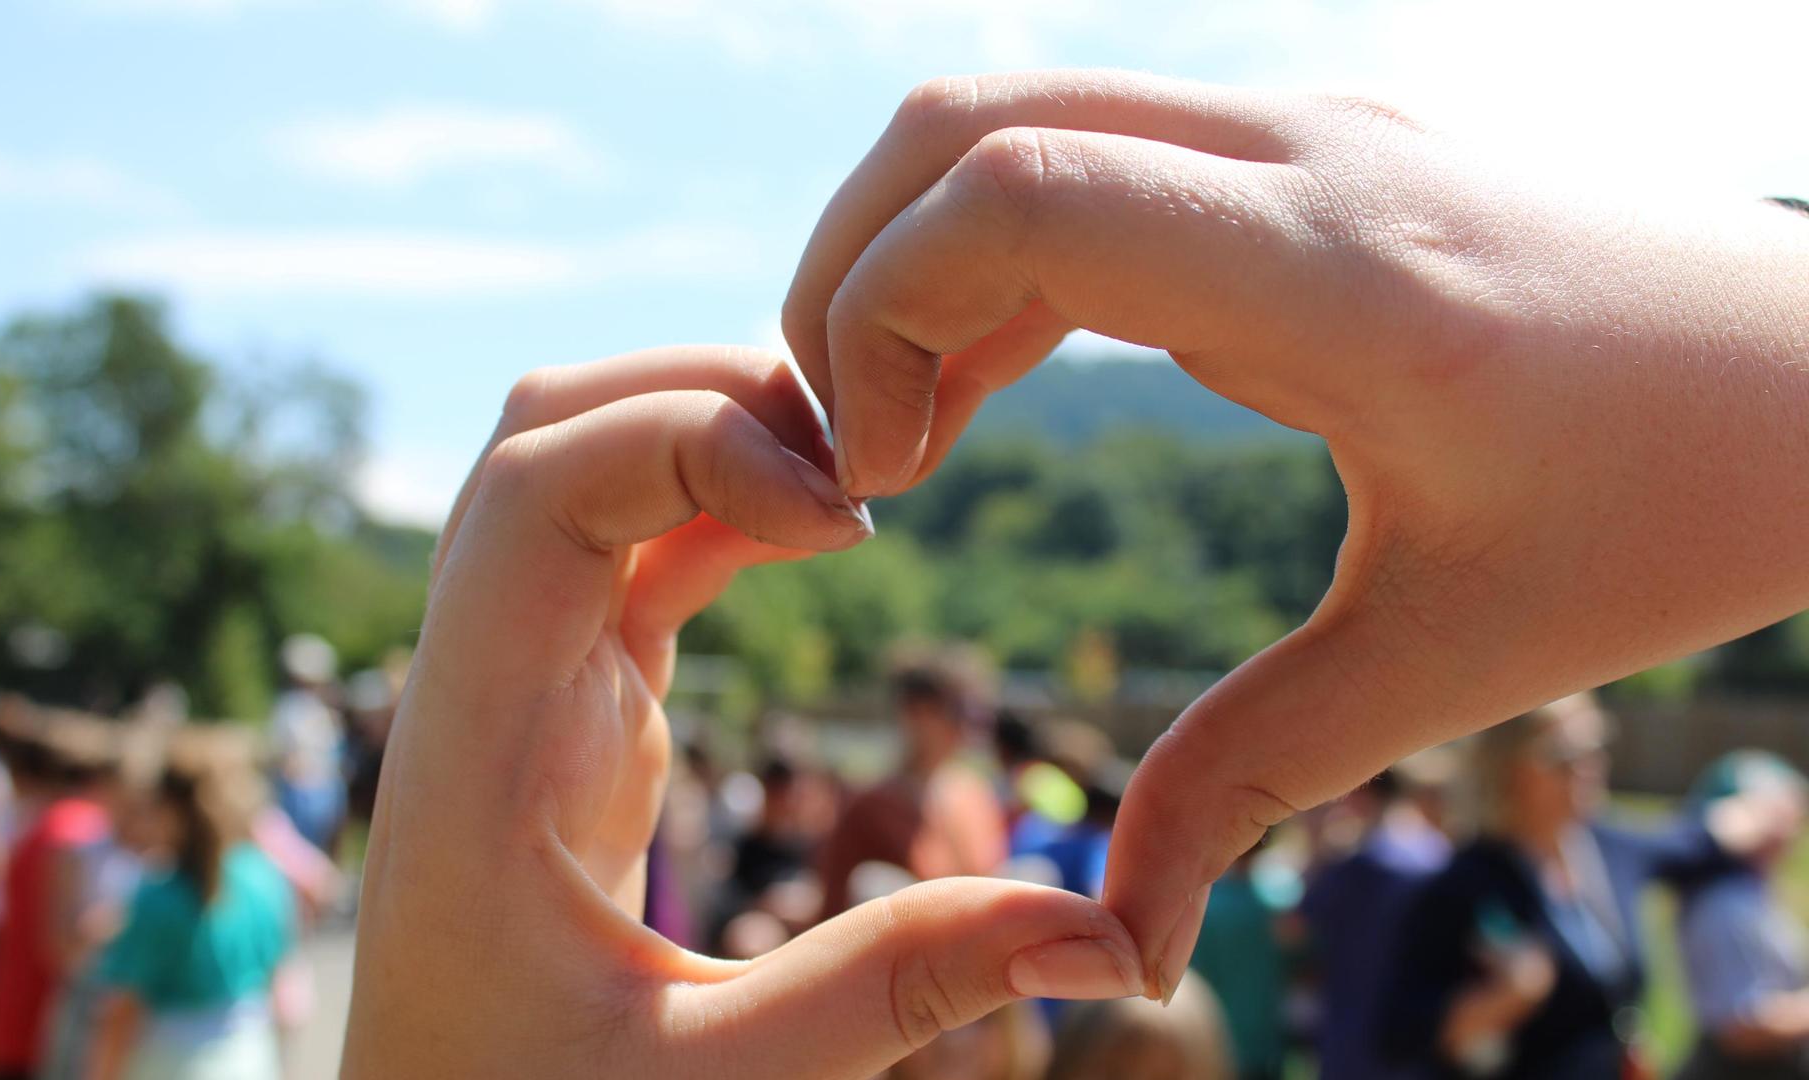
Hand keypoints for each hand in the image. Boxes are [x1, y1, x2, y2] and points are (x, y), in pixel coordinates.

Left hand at [341, 346, 1143, 1078]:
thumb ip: (894, 991)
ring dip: (720, 437)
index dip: (693, 444)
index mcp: (473, 753)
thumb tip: (1104, 933)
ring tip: (867, 485)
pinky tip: (832, 532)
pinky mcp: (575, 704)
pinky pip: (640, 550)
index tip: (851, 526)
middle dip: (708, 393)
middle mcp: (481, 684)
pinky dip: (731, 507)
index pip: (538, 490)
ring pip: (590, 468)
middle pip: (549, 431)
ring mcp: (526, 682)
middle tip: (872, 461)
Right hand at [781, 69, 1808, 995]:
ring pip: (1011, 115)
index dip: (875, 321)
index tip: (887, 483)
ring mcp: (1311, 120)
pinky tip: (1002, 380)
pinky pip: (1093, 149)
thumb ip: (1249, 781)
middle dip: (846, 278)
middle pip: (960, 122)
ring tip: (914, 430)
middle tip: (858, 451)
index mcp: (1338, 276)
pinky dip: (999, 251)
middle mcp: (1308, 150)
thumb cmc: (1682, 508)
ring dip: (916, 259)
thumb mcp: (1453, 657)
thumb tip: (1120, 942)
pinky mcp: (1310, 139)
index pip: (1006, 194)